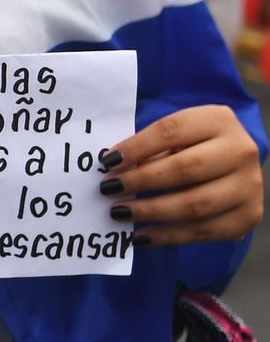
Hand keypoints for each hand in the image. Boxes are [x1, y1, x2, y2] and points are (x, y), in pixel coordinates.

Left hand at [99, 103, 263, 244]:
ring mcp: (249, 186)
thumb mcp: (177, 135)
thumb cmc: (193, 144)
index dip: (137, 148)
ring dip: (151, 211)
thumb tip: (113, 168)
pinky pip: (205, 231)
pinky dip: (169, 235)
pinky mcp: (248, 216)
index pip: (171, 131)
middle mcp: (241, 151)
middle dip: (141, 181)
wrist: (235, 162)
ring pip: (196, 204)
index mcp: (218, 120)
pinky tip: (142, 235)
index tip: (108, 162)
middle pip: (185, 169)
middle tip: (109, 189)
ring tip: (120, 212)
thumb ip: (150, 147)